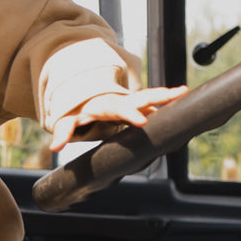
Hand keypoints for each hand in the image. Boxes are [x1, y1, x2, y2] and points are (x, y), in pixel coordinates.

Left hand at [49, 84, 188, 151]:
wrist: (84, 97)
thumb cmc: (78, 110)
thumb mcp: (68, 120)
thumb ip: (63, 132)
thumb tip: (55, 147)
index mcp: (105, 105)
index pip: (118, 109)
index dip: (129, 114)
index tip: (141, 122)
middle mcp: (121, 100)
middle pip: (140, 98)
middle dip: (156, 97)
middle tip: (174, 96)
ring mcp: (131, 102)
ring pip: (151, 98)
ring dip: (167, 96)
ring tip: (184, 92)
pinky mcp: (138, 107)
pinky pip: (155, 105)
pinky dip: (169, 104)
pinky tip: (186, 103)